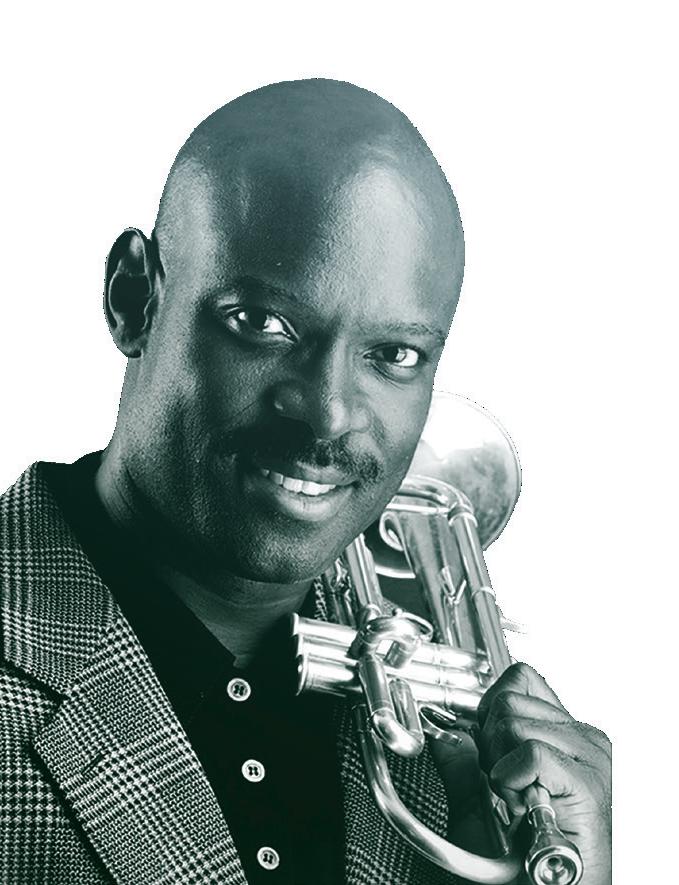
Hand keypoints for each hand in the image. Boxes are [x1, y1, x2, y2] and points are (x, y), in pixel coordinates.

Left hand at [477, 663, 611, 884]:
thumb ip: (459, 762)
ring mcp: (589, 756)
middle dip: (490, 744)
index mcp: (561, 732)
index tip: (488, 750)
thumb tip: (443, 729)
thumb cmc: (518, 864)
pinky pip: (530, 751)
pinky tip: (523, 806)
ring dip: (499, 766)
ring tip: (518, 799)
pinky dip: (512, 779)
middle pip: (508, 698)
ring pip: (513, 721)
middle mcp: (581, 737)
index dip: (489, 707)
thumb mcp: (477, 803)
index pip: (520, 677)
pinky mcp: (588, 781)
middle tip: (506, 786)